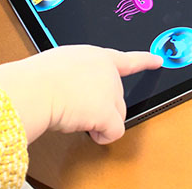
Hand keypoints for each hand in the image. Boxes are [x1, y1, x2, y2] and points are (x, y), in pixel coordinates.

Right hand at [0, 46, 162, 144]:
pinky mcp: (109, 111)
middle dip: (99, 107)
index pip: (124, 59)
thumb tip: (74, 90)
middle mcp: (107, 70)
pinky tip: (86, 128)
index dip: (143, 60)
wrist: (34, 88)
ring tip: (72, 112)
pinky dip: (102, 136)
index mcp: (94, 55)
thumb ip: (75, 73)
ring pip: (115, 115)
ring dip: (97, 120)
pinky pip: (114, 132)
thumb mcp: (58, 65)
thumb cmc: (36, 79)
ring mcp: (111, 90)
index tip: (157, 60)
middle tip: (73, 105)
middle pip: (116, 97)